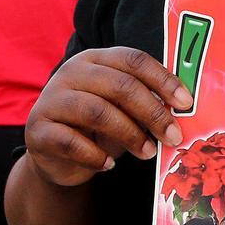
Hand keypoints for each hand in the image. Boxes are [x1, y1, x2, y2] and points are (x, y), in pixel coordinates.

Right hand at [24, 47, 192, 187]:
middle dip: (153, 113)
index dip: (162, 80)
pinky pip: (71, 142)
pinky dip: (95, 156)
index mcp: (95, 59)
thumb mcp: (123, 111)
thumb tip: (183, 111)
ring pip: (97, 111)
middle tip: (173, 136)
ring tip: (148, 153)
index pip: (133, 60)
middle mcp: (71, 72)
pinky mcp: (38, 130)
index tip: (186, 103)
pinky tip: (109, 165)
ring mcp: (51, 99)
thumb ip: (146, 104)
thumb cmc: (97, 128)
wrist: (56, 157)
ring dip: (129, 134)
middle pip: (119, 85)